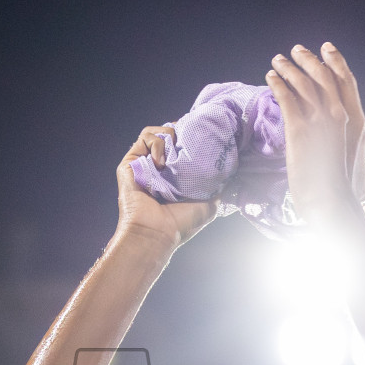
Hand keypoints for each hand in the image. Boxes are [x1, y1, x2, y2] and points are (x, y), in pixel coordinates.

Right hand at [114, 126, 217, 250]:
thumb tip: (234, 171)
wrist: (156, 232)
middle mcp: (160, 167)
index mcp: (176, 175)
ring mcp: (144, 163)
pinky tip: (161, 163)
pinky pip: (145, 137)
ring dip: (169, 136)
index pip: (184, 145)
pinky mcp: (130, 161)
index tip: (204, 138)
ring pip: (158, 132)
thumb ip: (219, 186)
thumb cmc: (181, 223)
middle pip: (171, 134)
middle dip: (182, 131)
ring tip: (174, 155)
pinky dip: (156, 143)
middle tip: (190, 140)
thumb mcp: (210, 203)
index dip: (193, 136)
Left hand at [265, 43, 364, 222]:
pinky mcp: (298, 130)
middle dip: (309, 59)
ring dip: (289, 68)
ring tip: (277, 60)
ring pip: (302, 83)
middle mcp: (338, 115)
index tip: (326, 50)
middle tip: (297, 49)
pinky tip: (270, 77)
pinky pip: (286, 99)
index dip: (336, 63)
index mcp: (355, 121)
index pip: (346, 82)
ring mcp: (318, 121)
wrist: (330, 203)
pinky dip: (277, 85)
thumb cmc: (348, 195)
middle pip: (323, 76)